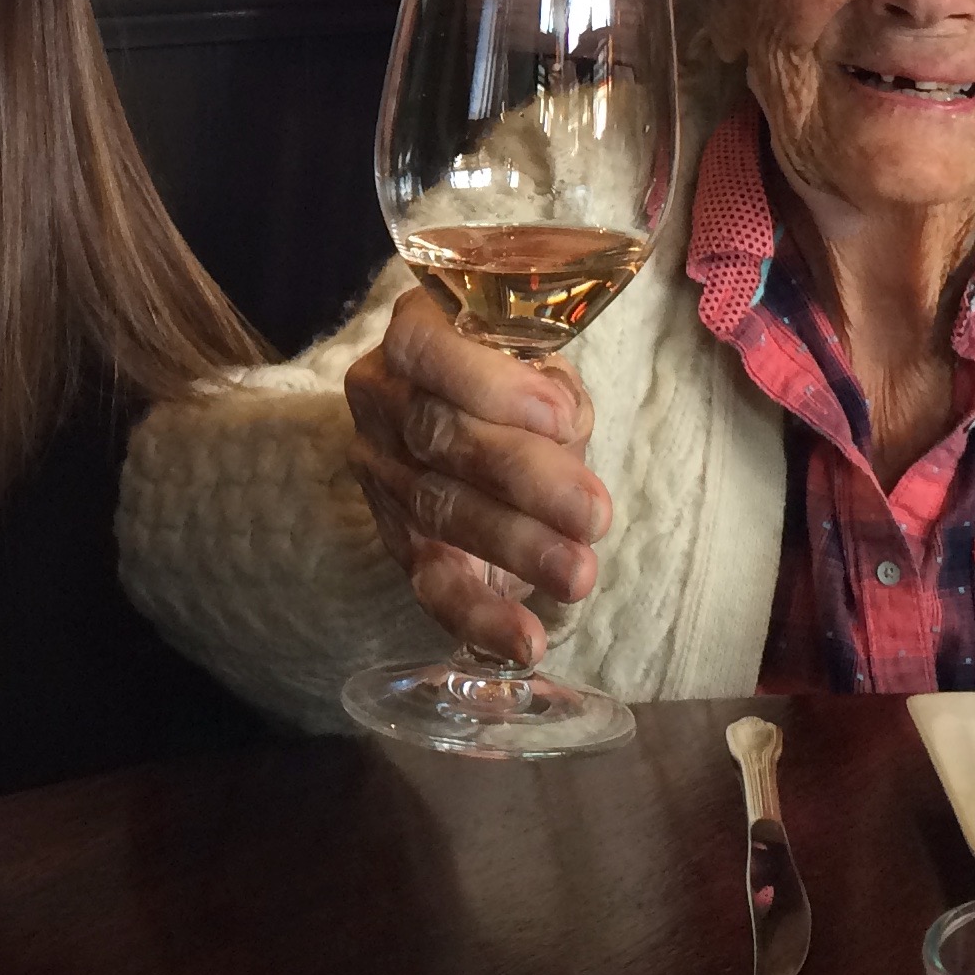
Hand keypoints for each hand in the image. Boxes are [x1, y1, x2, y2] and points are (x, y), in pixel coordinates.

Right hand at [345, 288, 611, 665]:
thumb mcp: (539, 362)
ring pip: (439, 510)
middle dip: (522, 478)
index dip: (489, 384)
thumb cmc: (520, 381)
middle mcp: (382, 398)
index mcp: (413, 332)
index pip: (426, 348)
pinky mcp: (399, 540)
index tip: (561, 415)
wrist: (474, 425)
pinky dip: (479, 619)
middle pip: (439, 437)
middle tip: (593, 513)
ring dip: (515, 547)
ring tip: (579, 575)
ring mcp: (382, 472)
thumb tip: (564, 427)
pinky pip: (430, 584)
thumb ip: (550, 387)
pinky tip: (525, 643)